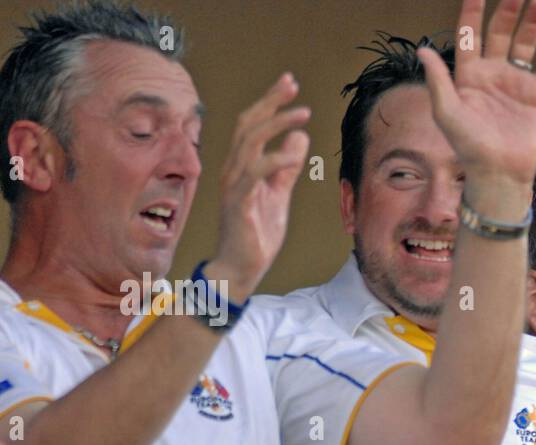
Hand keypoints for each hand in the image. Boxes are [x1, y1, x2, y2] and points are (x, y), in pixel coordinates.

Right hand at [209, 73, 310, 302]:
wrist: (240, 269)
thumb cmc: (256, 233)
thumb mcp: (278, 195)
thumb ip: (287, 168)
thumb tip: (300, 138)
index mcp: (241, 166)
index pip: (252, 125)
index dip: (269, 102)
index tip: (289, 84)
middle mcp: (233, 169)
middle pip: (248, 124)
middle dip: (270, 101)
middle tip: (292, 84)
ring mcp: (233, 185)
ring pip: (249, 142)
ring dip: (276, 124)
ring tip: (303, 114)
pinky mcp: (238, 203)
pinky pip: (253, 174)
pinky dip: (274, 160)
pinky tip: (293, 153)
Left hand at [419, 0, 535, 189]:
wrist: (498, 173)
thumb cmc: (468, 147)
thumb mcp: (447, 113)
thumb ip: (438, 80)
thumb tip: (423, 50)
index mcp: (468, 75)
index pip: (469, 36)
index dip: (472, 12)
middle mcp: (493, 74)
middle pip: (499, 33)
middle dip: (506, 11)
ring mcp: (516, 83)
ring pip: (525, 44)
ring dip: (532, 23)